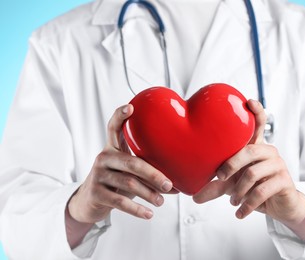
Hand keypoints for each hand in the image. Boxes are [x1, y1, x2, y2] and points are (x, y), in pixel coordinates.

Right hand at [68, 104, 174, 223]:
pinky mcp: (96, 193)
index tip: (130, 106)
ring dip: (149, 194)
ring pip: (129, 183)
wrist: (89, 201)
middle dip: (154, 174)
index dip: (120, 116)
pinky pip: (120, 202)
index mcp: (113, 148)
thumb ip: (149, 171)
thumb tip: (180, 184)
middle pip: (132, 162)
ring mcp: (98, 175)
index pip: (114, 127)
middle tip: (169, 185)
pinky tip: (149, 214)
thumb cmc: (117, 181)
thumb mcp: (129, 172)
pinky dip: (137, 209)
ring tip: (162, 202)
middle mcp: (104, 157)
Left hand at [193, 100, 304, 238]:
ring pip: (253, 173)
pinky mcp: (284, 181)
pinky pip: (262, 191)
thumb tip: (193, 196)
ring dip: (238, 190)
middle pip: (249, 150)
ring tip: (233, 202)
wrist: (278, 205)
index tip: (249, 100)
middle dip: (231, 164)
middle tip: (220, 178)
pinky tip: (240, 213)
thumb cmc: (254, 186)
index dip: (257, 111)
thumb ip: (215, 187)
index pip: (260, 124)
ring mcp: (278, 165)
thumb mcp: (232, 185)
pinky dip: (248, 204)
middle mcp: (269, 152)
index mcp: (256, 147)